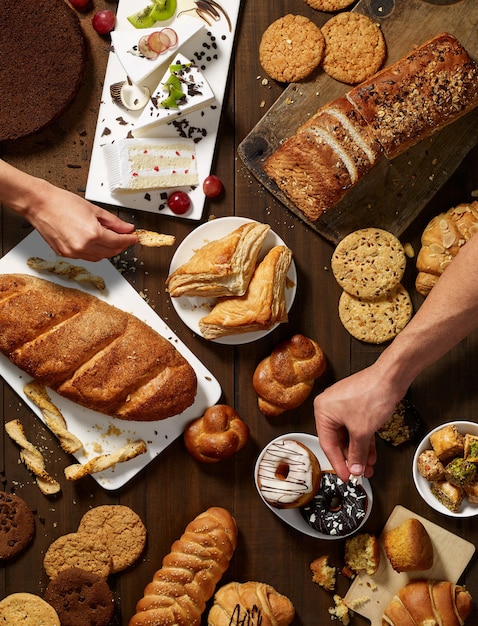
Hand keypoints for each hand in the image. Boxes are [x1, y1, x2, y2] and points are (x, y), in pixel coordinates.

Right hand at [26, 182, 137, 261]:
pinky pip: (86, 257)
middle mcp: (83, 246)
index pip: (118, 242)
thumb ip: (113, 222)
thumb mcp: (94, 209)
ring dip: (108, 250)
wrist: (39, 204)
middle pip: (111, 252)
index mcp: (93, 234)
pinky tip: (96, 242)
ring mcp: (74, 252)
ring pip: (99, 257)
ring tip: (110, 239)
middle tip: (125, 237)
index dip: (129, 240)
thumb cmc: (62, 203)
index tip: (133, 237)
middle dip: (120, 246)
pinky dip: (94, 252)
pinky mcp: (65, 254)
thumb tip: (126, 228)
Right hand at [313, 363, 404, 480]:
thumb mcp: (362, 431)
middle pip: (339, 440)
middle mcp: (330, 407)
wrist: (391, 377)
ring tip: (368, 466)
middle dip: (351, 458)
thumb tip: (355, 468)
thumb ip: (357, 453)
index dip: (338, 463)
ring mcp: (344, 406)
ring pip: (349, 435)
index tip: (347, 477)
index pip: (327, 444)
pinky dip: (364, 440)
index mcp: (323, 411)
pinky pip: (356, 427)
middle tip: (359, 473)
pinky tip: (371, 453)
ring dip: (359, 451)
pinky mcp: (356, 405)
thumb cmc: (372, 394)